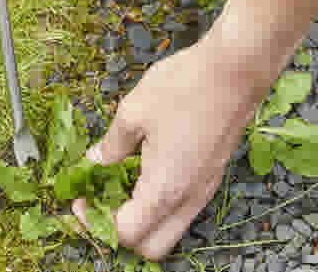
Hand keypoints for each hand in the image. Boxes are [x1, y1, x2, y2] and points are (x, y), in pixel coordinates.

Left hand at [71, 38, 273, 260]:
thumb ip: (111, 145)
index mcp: (165, 189)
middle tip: (98, 201)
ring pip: (168, 230)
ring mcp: (204, 191)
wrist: (237, 70)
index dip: (96, 222)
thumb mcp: (133, 112)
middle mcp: (188, 200)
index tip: (80, 198)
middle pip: (151, 247)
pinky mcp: (211, 178)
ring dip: (140, 219)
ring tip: (117, 186)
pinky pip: (181, 210)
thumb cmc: (184, 87)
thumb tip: (95, 162)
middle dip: (120, 232)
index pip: (126, 234)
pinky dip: (157, 204)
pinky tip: (141, 172)